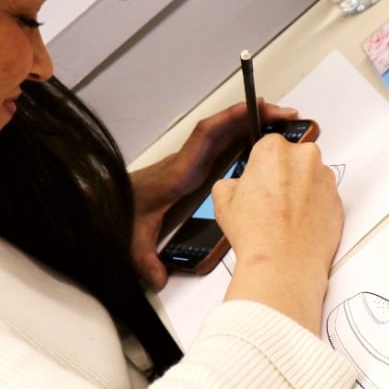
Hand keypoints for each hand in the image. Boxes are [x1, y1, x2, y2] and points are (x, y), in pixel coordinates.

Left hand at [130, 99, 298, 289]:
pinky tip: (261, 145)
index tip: (252, 109)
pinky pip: (222, 149)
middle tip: (283, 114)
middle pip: (223, 129)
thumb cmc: (121, 212)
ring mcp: (191, 164)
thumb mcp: (133, 239)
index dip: (229, 119)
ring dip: (250, 126)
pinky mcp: (194, 171)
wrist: (105, 202)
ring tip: (280, 123)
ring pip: (224, 136)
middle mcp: (187, 162)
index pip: (204, 137)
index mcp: (178, 172)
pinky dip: (242, 141)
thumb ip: (144, 259)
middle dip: (253, 116)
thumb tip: (159, 278)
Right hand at [212, 134, 343, 332]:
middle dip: (283, 175)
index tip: (259, 181)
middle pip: (292, 158)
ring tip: (284, 216)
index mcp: (274, 150)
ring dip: (300, 190)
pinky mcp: (339, 200)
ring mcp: (325, 179)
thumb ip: (230, 183)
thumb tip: (235, 185)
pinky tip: (299, 223)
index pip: (267, 147)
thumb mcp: (223, 201)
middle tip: (270, 201)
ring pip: (310, 177)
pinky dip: (314, 206)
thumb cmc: (258, 235)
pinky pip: (324, 197)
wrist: (284, 265)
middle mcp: (304, 157)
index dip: (261, 167)